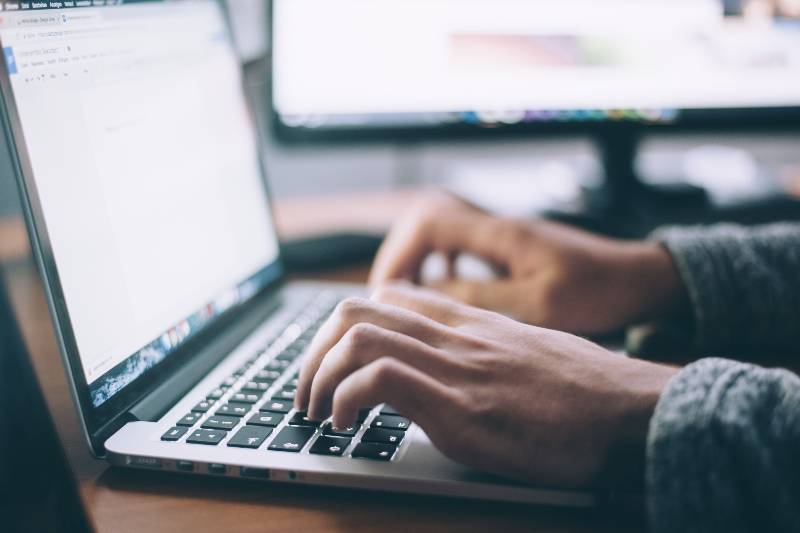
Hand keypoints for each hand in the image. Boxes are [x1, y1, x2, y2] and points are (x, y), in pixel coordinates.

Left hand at [295, 283, 677, 487]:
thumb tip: (455, 370)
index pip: (388, 296)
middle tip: (307, 392)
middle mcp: (456, 335)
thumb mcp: (529, 354)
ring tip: (316, 412)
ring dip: (317, 376)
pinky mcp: (461, 407)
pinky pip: (379, 379)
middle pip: (356, 309)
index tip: (333, 363)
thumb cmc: (589, 392)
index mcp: (471, 322)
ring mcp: (456, 367)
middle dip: (313, 352)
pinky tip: (346, 426)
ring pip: (357, 335)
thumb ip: (485, 351)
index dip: (344, 326)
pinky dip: (345, 399)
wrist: (635, 412)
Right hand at [369, 193, 686, 334]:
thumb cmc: (599, 291)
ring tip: (407, 298)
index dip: (399, 254)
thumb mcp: (538, 304)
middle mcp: (496, 227)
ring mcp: (502, 236)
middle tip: (388, 298)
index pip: (428, 222)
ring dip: (417, 262)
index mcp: (500, 233)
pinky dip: (441, 266)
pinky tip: (444, 293)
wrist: (639, 279)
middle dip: (400, 257)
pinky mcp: (510, 249)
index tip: (388, 292)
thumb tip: (427, 295)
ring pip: (440, 234)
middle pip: (425, 222)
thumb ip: (480, 297)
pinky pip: (459, 247)